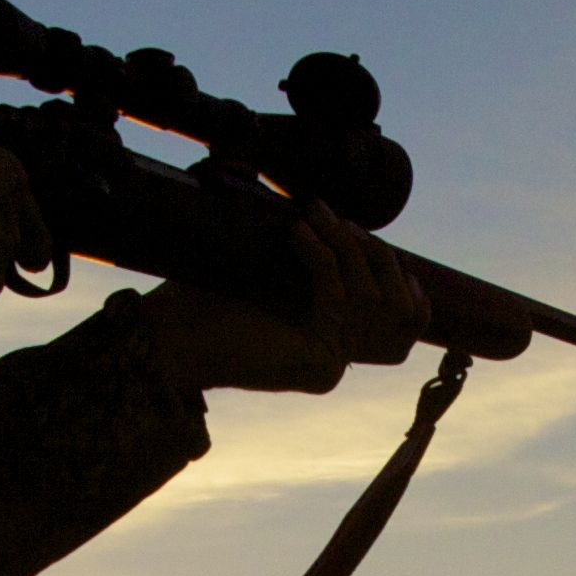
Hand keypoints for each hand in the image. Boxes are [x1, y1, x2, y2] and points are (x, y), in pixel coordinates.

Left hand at [131, 197, 432, 397]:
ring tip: (313, 214)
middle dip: (373, 254)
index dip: (404, 281)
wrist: (169, 340)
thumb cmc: (206, 303)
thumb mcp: (269, 268)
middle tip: (334, 216)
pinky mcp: (319, 366)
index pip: (407, 322)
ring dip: (344, 246)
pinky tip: (297, 232)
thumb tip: (328, 209)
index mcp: (330, 341)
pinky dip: (320, 257)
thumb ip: (311, 254)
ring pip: (371, 298)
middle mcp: (336, 359)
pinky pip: (338, 299)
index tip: (371, 239)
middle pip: (399, 309)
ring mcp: (331, 366)